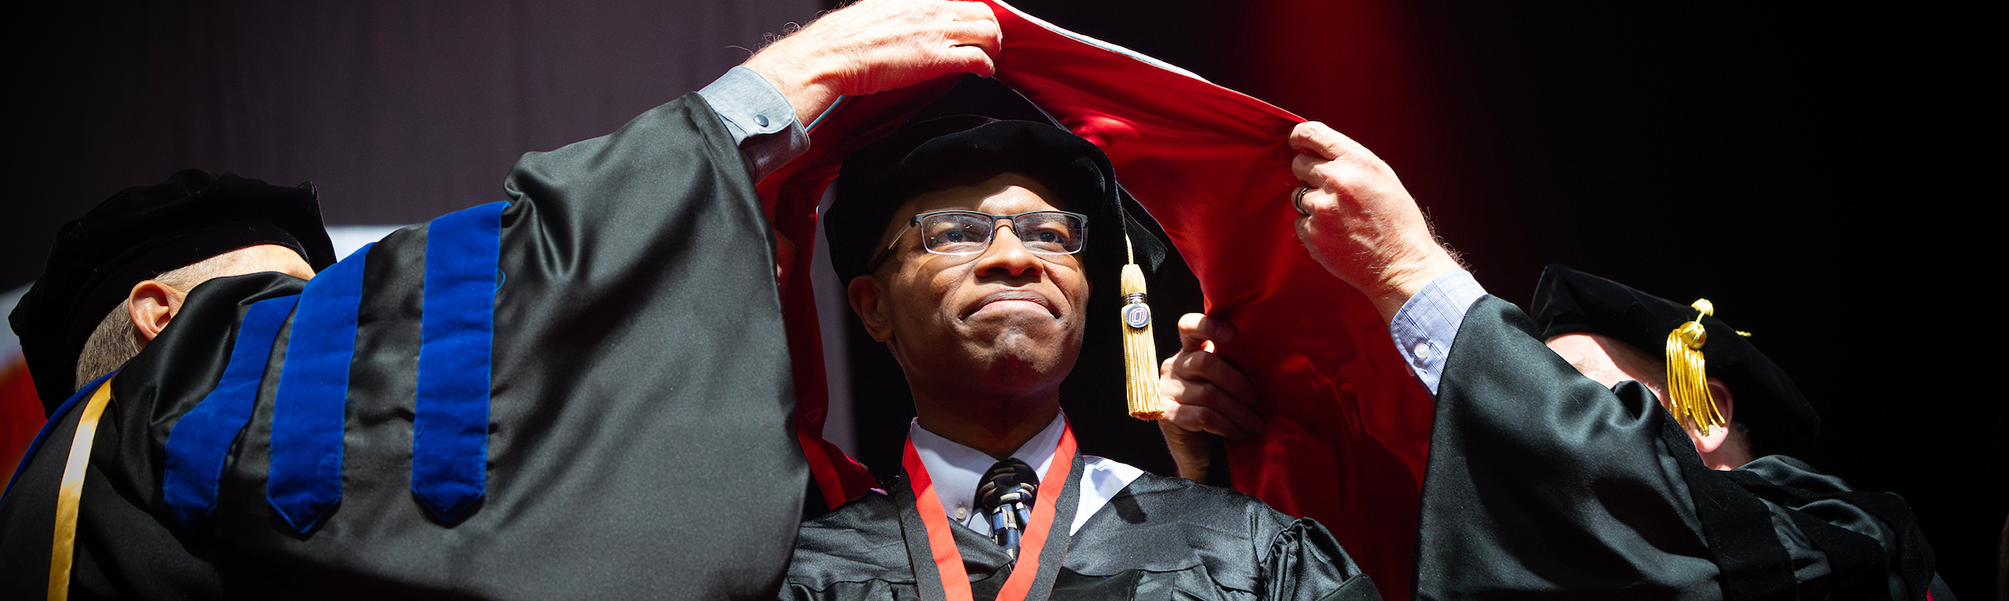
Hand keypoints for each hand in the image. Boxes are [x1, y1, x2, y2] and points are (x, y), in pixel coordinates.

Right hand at [742, 0, 1001, 124]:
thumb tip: (905, 21)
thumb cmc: (844, 39)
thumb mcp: (874, 10)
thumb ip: (899, 13)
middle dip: (991, 30)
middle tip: (988, 43)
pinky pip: (978, 58)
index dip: (973, 12)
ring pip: (988, 33)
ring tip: (988, 58)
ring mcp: (936, 32)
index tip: (973, 24)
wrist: (829, 56)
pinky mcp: (936, 59)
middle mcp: (931, 8)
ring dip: (993, 47)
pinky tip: (983, 72)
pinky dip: (986, 66)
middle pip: (983, 12)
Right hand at [1157, 313, 1262, 481]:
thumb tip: (1269, 357)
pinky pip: (1204, 416)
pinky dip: (1228, 426)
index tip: (1234, 336)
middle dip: (1237, 383)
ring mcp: (1166, 390)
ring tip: (1257, 426)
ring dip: (1239, 413)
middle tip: (1257, 401)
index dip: (1209, 326)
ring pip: (1209, 394)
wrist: (1201, 455)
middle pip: (1205, 363)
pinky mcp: (1166, 415)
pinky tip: (1241, 434)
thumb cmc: (1220, 413)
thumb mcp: (1226, 385)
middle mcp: (1173, 367)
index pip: (1188, 326)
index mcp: (1189, 352)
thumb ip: (1233, 366)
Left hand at [1289, 121, 1460, 321]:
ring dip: (1312, 204)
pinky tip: (1337, 234)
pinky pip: (1299, 221)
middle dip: (1308, 174)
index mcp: (1356, 161)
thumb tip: (1316, 150)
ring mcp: (1321, 207)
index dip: (1299, 137)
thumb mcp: (1381, 177)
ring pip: (1298, 195)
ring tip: (1341, 218)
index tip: (1296, 142)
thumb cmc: (1395, 220)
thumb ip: (1349, 160)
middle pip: (1298, 164)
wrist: (1400, 263)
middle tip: (1330, 190)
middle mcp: (1336, 180)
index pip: (1312, 133)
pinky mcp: (1312, 232)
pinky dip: (1313, 227)